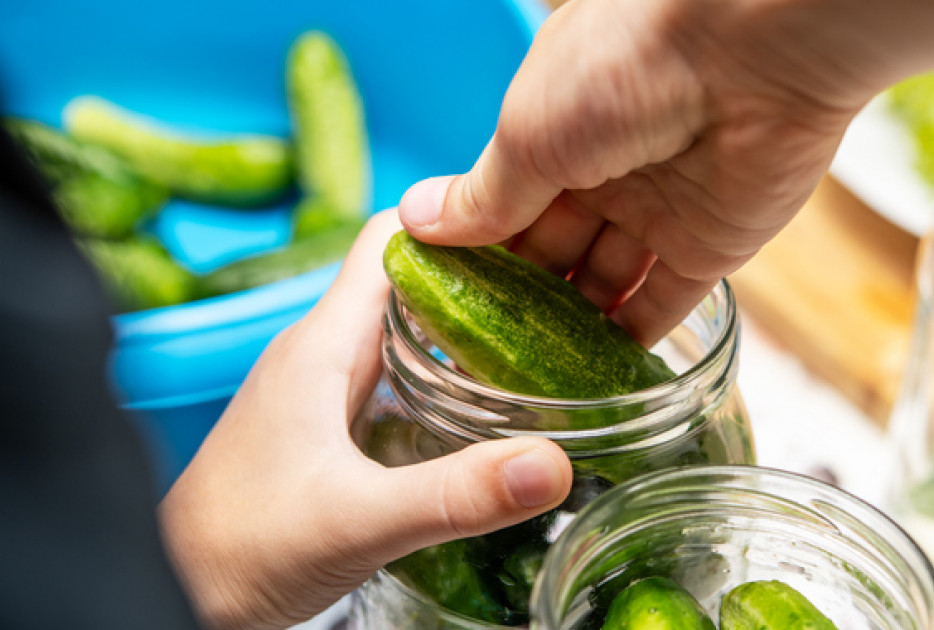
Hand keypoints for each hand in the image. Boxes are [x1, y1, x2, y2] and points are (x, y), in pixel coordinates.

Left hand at [158, 212, 572, 629]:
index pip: (391, 238)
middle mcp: (323, 353)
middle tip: (562, 299)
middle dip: (482, 282)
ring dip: (467, 334)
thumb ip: (457, 494)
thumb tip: (552, 464)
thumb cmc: (239, 549)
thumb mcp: (360, 521)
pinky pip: (398, 379)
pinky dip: (447, 381)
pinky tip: (486, 414)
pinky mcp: (328, 428)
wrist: (176, 592)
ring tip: (540, 348)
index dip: (459, 225)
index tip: (532, 240)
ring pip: (407, 332)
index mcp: (322, 344)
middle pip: (411, 281)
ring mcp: (323, 390)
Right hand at [398, 0, 933, 344]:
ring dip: (570, 337)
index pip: (497, 208)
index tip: (438, 315)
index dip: (470, 262)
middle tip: (477, 372)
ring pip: (601, 289)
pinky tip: (594, 387)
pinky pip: (660, 308)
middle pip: (550, 255)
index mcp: (550, 128)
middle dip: (519, 308)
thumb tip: (424, 223)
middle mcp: (604, 168)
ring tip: (525, 394)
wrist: (765, 24)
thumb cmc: (630, 53)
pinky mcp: (714, 244)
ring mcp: (659, 208)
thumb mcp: (535, 128)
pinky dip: (629, 346)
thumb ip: (491, 192)